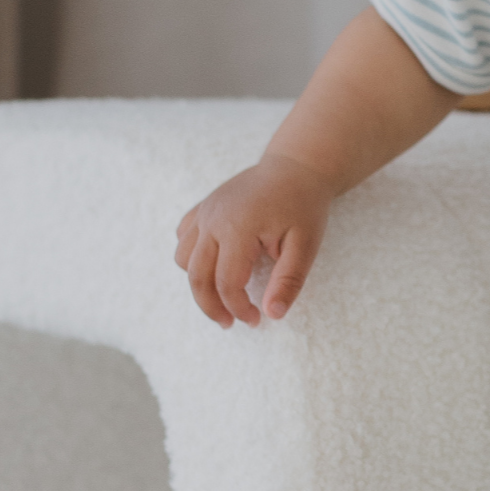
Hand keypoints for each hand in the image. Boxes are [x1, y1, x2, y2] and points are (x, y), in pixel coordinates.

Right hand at [174, 153, 330, 328]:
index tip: (256, 320)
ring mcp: (204, 211)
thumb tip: (273, 315)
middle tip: (230, 323)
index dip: (239, 308)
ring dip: (199, 283)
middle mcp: (213, 219)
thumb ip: (288, 281)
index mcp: (238, 228)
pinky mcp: (203, 208)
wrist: (295, 168)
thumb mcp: (306, 245)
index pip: (226, 283)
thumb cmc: (303, 205)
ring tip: (222, 297)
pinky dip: (191, 259)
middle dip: (211, 307)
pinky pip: (184, 239)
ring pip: (183, 259)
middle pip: (196, 276)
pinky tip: (214, 267)